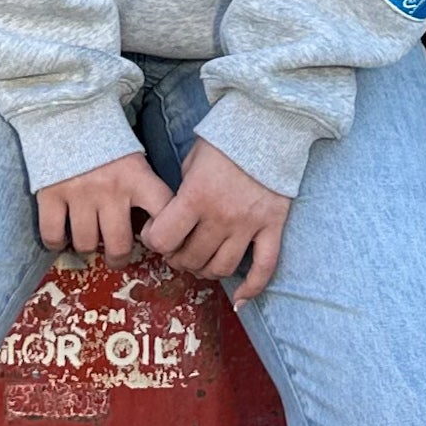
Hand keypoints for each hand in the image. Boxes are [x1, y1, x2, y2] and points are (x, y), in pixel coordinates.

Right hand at [37, 152, 176, 263]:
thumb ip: (144, 187)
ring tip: (88, 238)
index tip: (156, 242)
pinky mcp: (50, 194)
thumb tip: (154, 227)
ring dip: (87, 247)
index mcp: (136, 177)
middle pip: (119, 245)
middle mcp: (109, 188)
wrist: (66, 111)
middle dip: (119, 257)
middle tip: (116, 255)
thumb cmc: (105, 141)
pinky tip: (62, 235)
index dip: (164, 237)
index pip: (163, 213)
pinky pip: (53, 235)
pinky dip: (56, 242)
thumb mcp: (134, 159)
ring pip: (86, 244)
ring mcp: (78, 193)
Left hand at [144, 140, 289, 304]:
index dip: (152, 240)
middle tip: (175, 249)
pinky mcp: (273, 227)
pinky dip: (252, 288)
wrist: (269, 126)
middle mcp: (221, 216)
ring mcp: (249, 225)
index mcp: (196, 196)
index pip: (163, 238)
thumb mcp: (190, 161)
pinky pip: (264, 268)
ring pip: (221, 268)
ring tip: (199, 261)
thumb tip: (167, 219)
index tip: (154, 234)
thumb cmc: (224, 142)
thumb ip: (180, 193)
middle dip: (176, 258)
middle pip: (190, 258)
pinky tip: (240, 299)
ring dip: (204, 271)